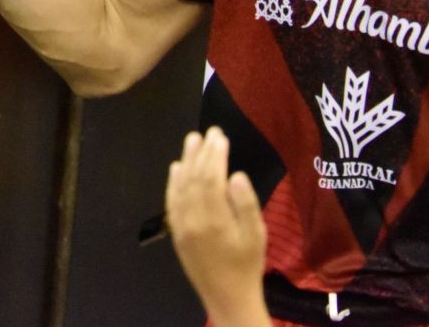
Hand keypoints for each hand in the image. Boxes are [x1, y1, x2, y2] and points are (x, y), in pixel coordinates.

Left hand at [165, 128, 269, 326]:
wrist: (227, 296)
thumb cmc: (247, 265)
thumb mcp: (256, 236)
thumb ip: (246, 204)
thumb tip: (235, 175)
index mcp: (215, 219)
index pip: (211, 178)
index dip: (215, 155)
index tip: (220, 136)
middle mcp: (192, 219)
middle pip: (194, 178)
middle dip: (201, 153)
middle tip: (208, 132)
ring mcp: (180, 225)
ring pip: (180, 186)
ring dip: (186, 161)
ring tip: (192, 140)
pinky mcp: (175, 231)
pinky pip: (171, 200)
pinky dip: (173, 181)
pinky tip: (176, 167)